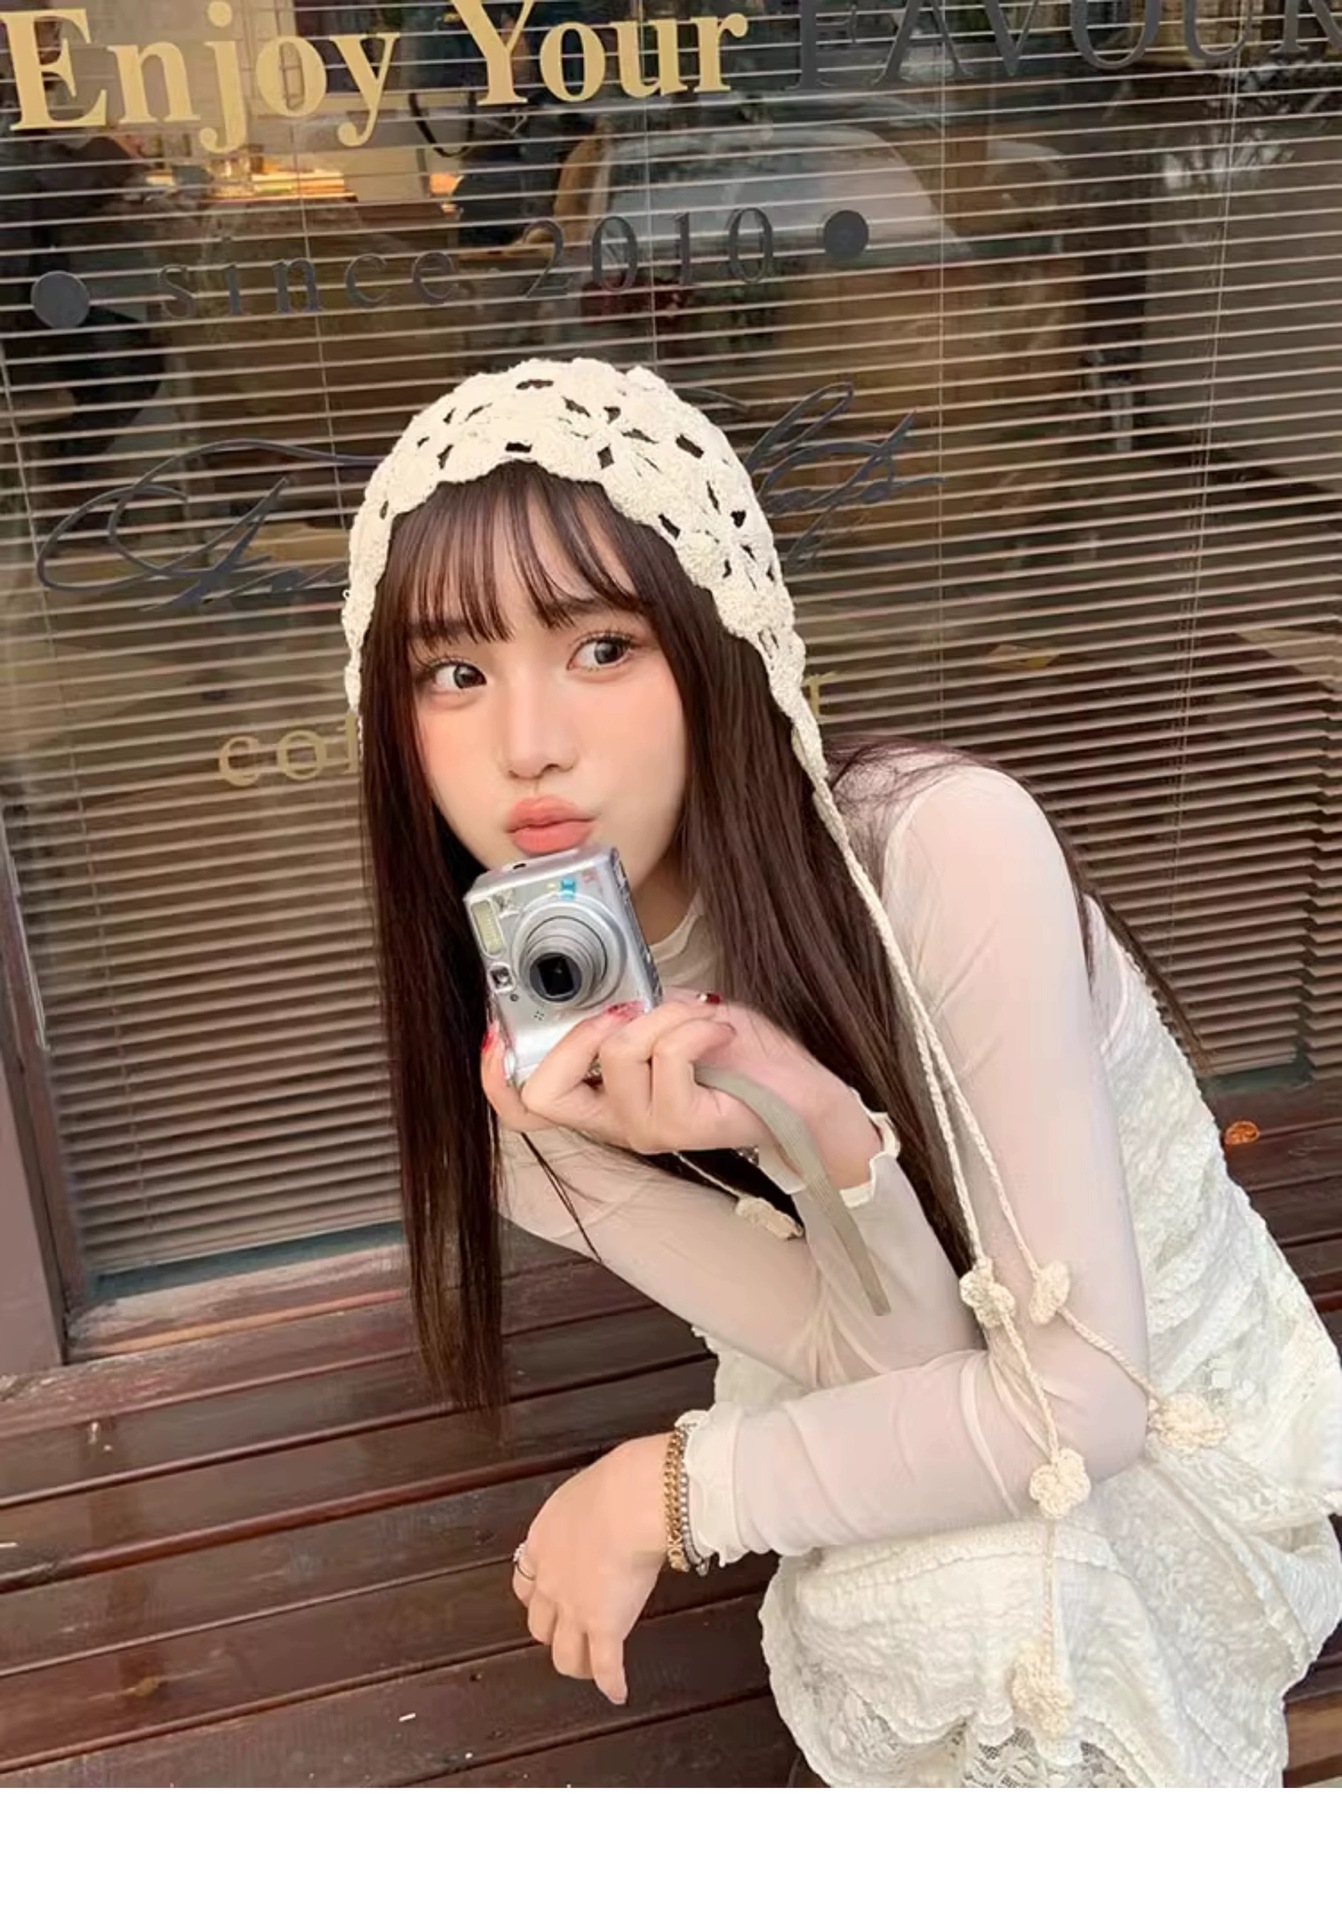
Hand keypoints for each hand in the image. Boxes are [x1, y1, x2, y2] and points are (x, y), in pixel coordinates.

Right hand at [482, 990, 878, 1181]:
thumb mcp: (674, 1022)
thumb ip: (632, 1011)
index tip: (498, 1029)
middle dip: (577, 1034)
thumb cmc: (741, 1059)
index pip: (525, 1110)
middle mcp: (618, 1124)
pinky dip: (695, 1025)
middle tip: (626, 1011)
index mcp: (605, 1101)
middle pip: (546, 1094)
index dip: (495, 1074)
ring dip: (663, 1014)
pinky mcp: (684, 1123)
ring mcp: (647, 1129)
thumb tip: (611, 992)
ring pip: (619, 1051)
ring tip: (699, 1016)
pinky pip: (669, 1054)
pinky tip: (719, 1028)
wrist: (803, 1096)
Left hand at [511, 1435, 668, 1705]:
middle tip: (569, 1637)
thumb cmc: (615, 1484)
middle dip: (553, 1635)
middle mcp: (551, 1582)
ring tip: (590, 1670)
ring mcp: (576, 1610)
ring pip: (565, 1656)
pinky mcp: (605, 1628)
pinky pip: (606, 1667)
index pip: (526, 1583)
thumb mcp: (588, 1491)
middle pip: (540, 1625)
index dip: (536, 1598)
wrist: (628, 1502)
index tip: (544, 1603)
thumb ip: (587, 1511)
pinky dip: (612, 1684)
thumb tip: (607, 1507)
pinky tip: (617, 1693)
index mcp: (542, 1544)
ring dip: (577, 1666)